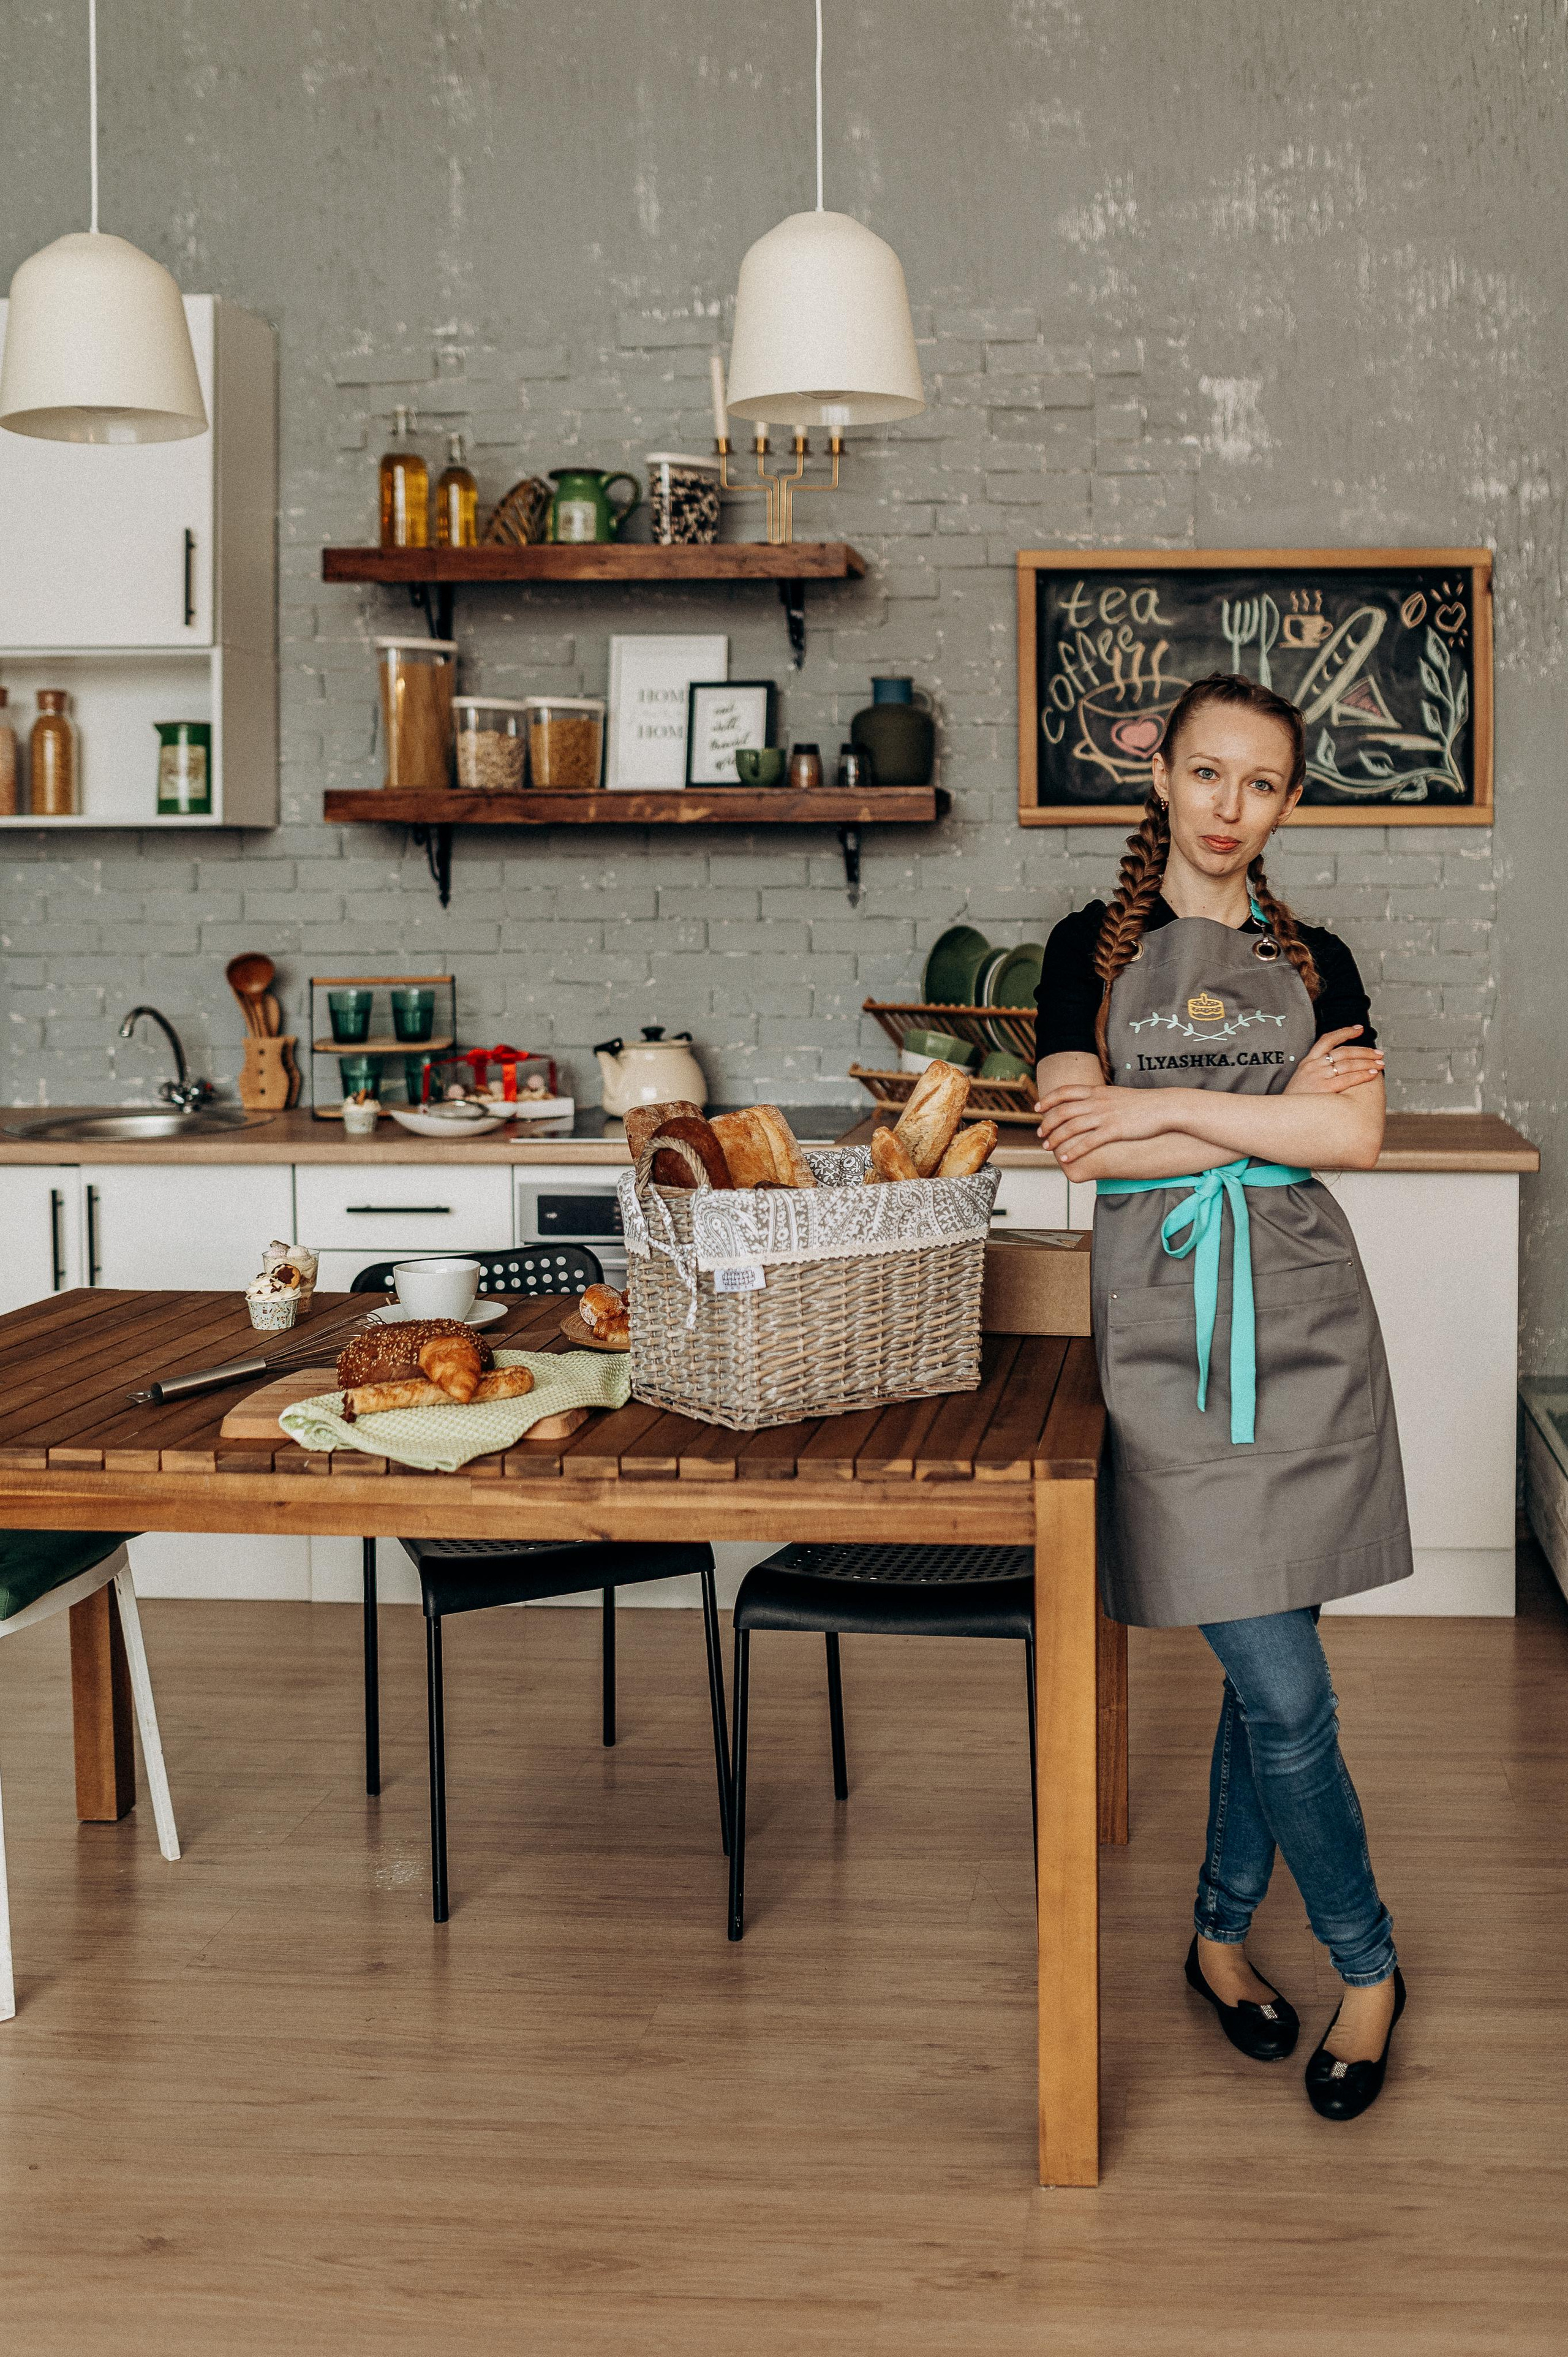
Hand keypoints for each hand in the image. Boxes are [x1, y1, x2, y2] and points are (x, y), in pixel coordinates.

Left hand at [1034, 1081, 1170, 1167]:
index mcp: (1097, 1091)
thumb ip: (1101, 1098)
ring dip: (1056, 1138)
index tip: (1038, 1107)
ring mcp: (1105, 1116)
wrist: (1164, 1107)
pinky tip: (1065, 1158)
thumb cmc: (1143, 1103)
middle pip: (1063, 1111)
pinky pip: (1088, 1142)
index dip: (1049, 1099)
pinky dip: (1074, 1150)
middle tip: (1039, 1133)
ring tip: (1047, 1147)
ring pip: (1071, 1127)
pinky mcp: (1113, 1130)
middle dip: (1048, 1123)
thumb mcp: (1117, 1095)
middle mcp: (1097, 1102)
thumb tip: (1091, 1103)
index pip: (1065, 1091)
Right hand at [1286, 1026, 1383, 1096]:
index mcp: (1307, 1062)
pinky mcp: (1324, 1089)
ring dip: (1368, 1062)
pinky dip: (1363, 1075)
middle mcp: (1313, 1066)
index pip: (1327, 1040)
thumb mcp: (1302, 1080)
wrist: (1283, 1116)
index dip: (1345, 1032)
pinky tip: (1372, 1074)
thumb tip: (1338, 1068)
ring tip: (1380, 1064)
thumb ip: (1318, 1072)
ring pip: (1348, 1063)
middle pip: (1343, 1051)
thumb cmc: (1295, 1102)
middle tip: (1378, 1053)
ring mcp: (1318, 1077)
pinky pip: (1348, 1079)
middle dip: (1364, 1051)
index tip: (1359, 1029)